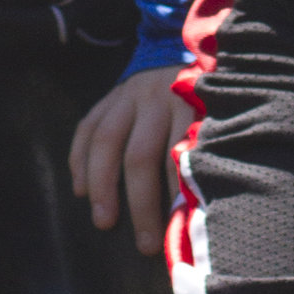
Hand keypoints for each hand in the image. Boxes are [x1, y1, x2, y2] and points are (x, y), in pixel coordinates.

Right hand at [69, 63, 185, 255]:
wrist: (183, 50)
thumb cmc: (204, 101)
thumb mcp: (214, 118)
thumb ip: (204, 154)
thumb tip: (199, 210)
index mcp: (188, 104)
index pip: (178, 156)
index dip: (176, 196)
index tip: (177, 232)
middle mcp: (157, 97)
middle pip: (141, 155)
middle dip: (141, 203)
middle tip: (145, 243)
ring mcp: (129, 94)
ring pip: (107, 141)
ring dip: (102, 185)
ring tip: (104, 221)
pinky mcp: (109, 95)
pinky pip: (87, 127)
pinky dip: (79, 159)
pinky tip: (80, 190)